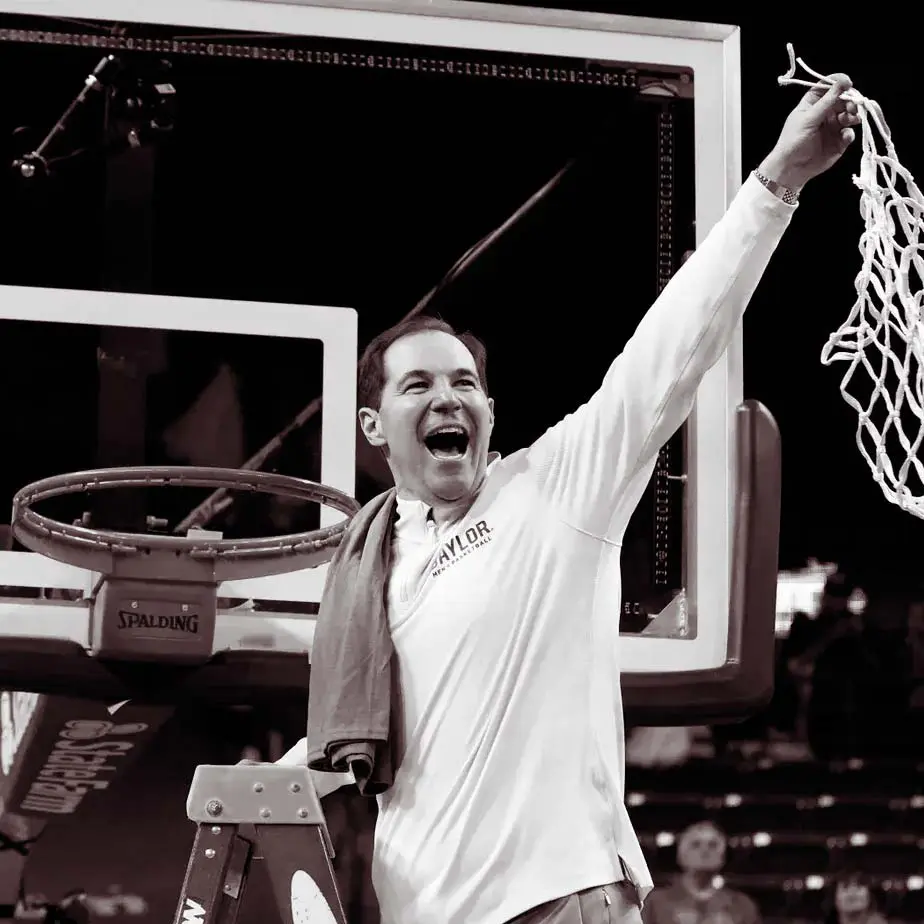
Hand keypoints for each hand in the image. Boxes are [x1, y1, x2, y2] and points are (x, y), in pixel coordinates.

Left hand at [761, 73, 860, 190]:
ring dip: (852, 115)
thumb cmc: (793, 141)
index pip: (827, 87)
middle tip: (851, 107)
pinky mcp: (838, 142)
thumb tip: (842, 82)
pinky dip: (849, 133)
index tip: (847, 82)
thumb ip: (827, 101)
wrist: (791, 169)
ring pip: (849, 115)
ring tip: (851, 119)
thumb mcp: (808, 118)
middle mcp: (824, 114)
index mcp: (813, 104)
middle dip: (850, 100)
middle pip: (842, 100)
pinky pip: (849, 134)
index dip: (838, 82)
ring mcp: (832, 127)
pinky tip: (845, 136)